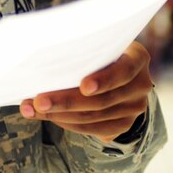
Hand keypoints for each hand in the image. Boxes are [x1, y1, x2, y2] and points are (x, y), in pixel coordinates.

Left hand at [19, 40, 152, 141]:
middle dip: (66, 102)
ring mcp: (133, 108)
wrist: (121, 72)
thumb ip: (85, 48)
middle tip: (38, 101)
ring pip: (92, 117)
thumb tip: (45, 53)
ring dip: (59, 115)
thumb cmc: (102, 50)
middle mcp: (140, 85)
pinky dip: (66, 123)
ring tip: (32, 108)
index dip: (104, 80)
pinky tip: (47, 116)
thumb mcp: (101, 43)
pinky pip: (91, 129)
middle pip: (102, 100)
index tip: (84, 86)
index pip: (123, 71)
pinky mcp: (122, 125)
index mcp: (137, 59)